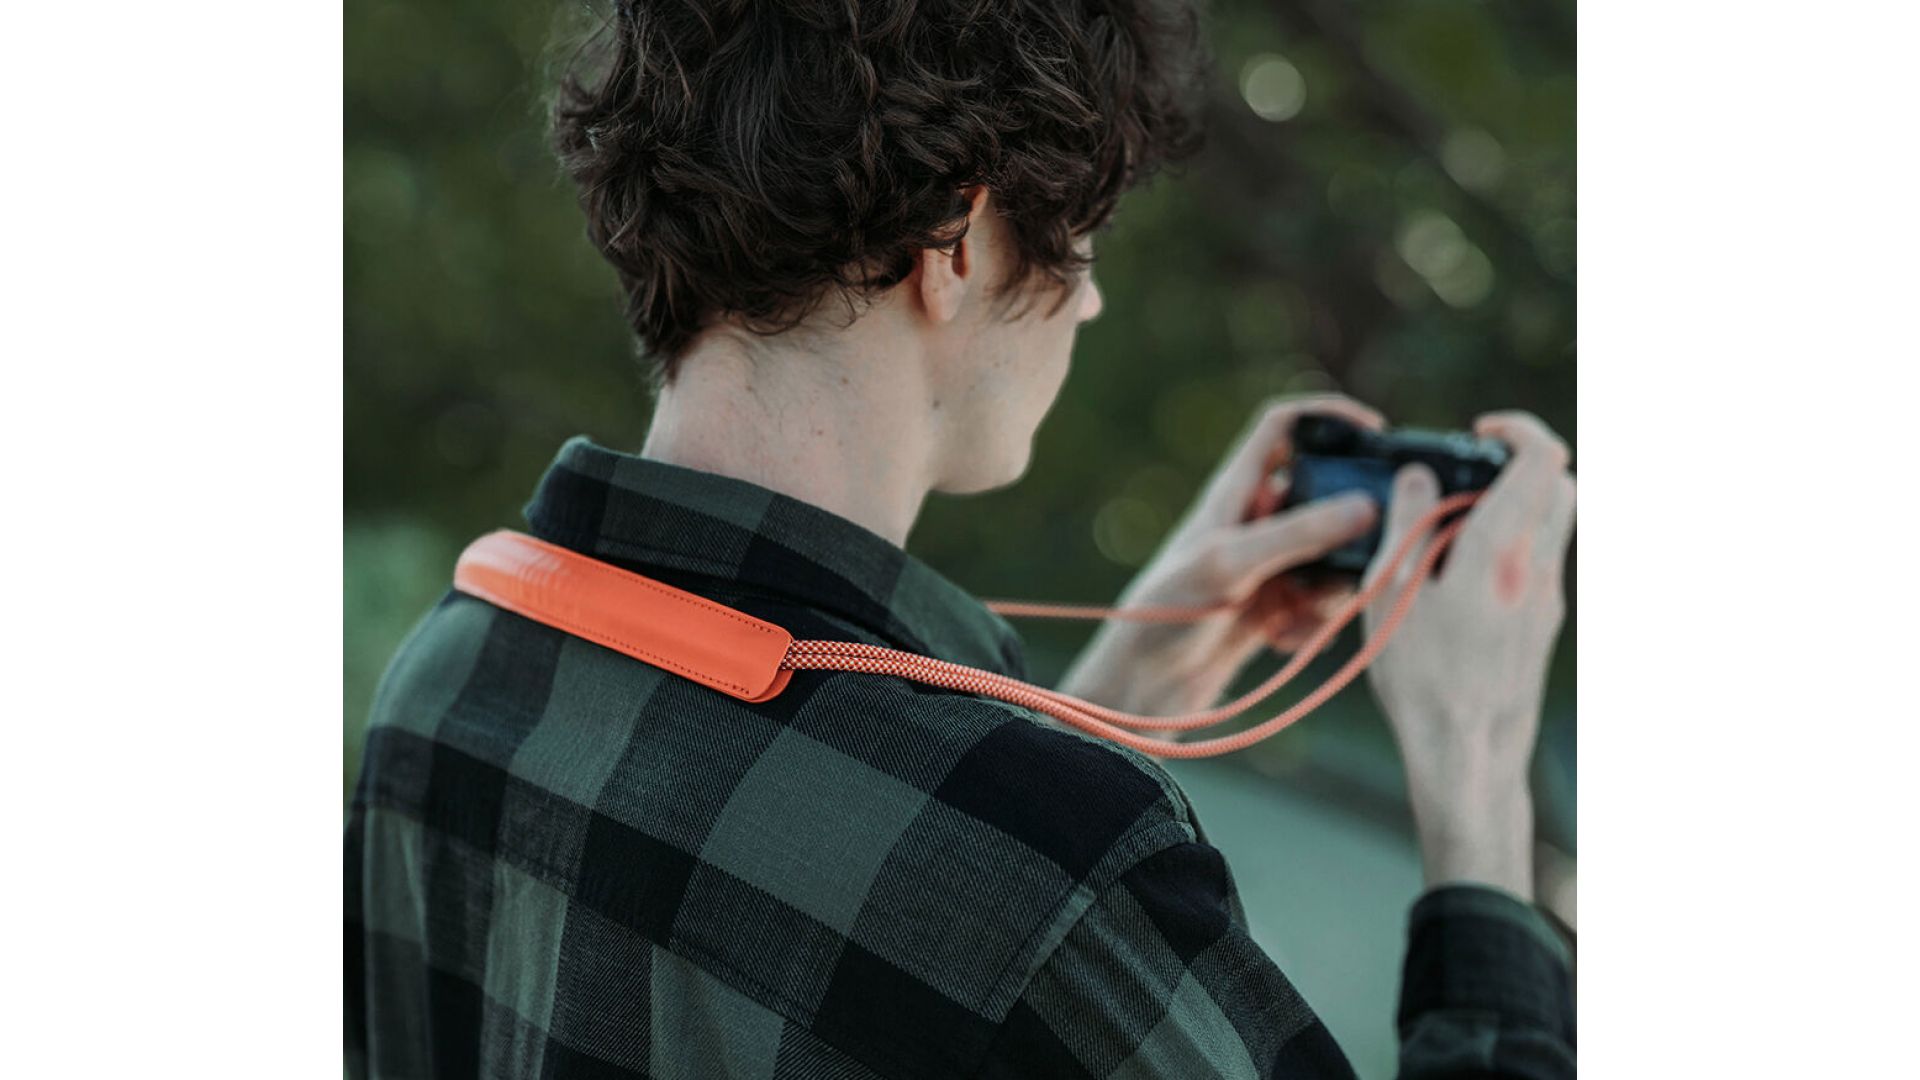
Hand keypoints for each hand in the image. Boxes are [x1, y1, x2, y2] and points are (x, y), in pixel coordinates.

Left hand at [1058, 394, 1385, 723]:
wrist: (1141, 686)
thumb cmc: (1165, 614)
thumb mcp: (1231, 564)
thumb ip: (1298, 533)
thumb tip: (1366, 506)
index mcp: (1234, 491)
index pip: (1283, 426)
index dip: (1327, 414)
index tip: (1375, 426)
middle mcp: (1252, 521)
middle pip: (1325, 498)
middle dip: (1349, 531)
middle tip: (1367, 559)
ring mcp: (1265, 565)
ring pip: (1330, 557)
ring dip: (1334, 588)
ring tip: (1307, 617)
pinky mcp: (1272, 608)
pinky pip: (1319, 603)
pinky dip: (1315, 622)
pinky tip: (1286, 642)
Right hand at [1363, 411, 1575, 897]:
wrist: (1467, 754)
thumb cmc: (1421, 679)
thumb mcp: (1391, 593)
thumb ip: (1405, 523)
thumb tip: (1419, 476)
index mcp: (1501, 552)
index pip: (1542, 459)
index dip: (1518, 430)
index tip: (1480, 430)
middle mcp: (1538, 570)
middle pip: (1561, 487)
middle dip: (1522, 465)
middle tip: (1470, 473)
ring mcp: (1548, 600)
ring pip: (1553, 525)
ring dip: (1516, 507)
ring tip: (1453, 529)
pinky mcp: (1544, 626)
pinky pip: (1539, 563)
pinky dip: (1511, 547)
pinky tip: (1460, 577)